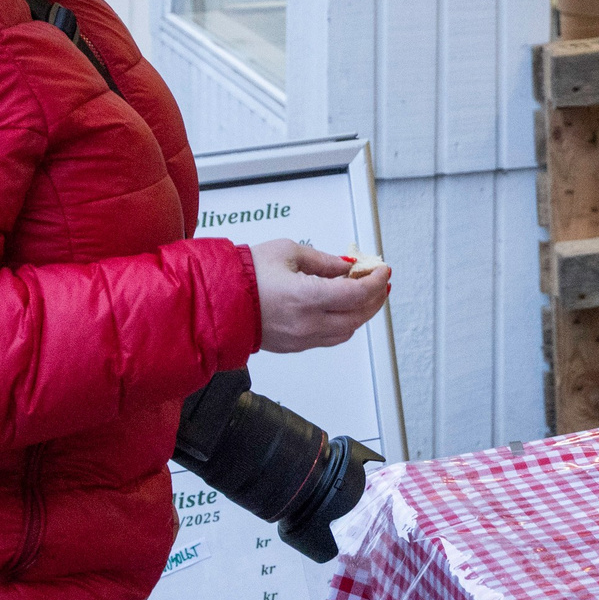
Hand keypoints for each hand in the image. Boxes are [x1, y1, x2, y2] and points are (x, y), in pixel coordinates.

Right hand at [251, 239, 390, 352]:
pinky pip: (328, 338)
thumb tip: (346, 266)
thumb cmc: (243, 274)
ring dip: (361, 313)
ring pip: (346, 331)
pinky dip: (343, 323)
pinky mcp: (293, 346)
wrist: (215, 299)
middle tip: (380, 282)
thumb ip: (323, 261)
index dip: (376, 282)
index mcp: (307, 298)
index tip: (383, 270)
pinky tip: (342, 307)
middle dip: (375, 299)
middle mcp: (306, 324)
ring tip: (364, 293)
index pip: (358, 294)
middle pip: (358, 317)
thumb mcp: (288, 252)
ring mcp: (300, 339)